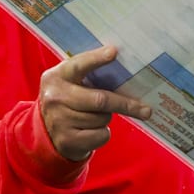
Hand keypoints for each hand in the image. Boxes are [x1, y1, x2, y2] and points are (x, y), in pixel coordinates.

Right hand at [39, 45, 152, 161]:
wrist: (48, 133)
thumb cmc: (69, 101)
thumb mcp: (71, 83)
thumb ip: (89, 73)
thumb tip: (120, 59)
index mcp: (57, 76)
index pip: (78, 65)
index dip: (96, 59)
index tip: (114, 52)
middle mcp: (55, 97)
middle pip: (100, 99)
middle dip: (125, 104)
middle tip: (146, 110)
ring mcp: (59, 120)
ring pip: (102, 118)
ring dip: (106, 118)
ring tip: (93, 117)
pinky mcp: (66, 140)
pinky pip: (100, 135)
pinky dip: (102, 134)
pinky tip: (89, 131)